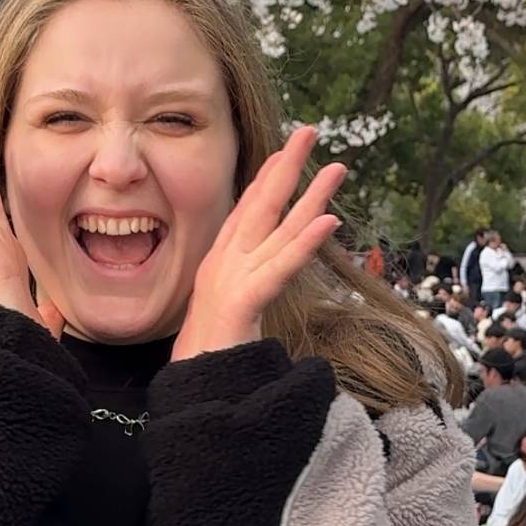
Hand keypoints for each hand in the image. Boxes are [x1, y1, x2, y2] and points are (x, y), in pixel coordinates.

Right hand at [170, 125, 345, 363]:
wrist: (187, 396)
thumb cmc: (206, 364)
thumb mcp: (227, 321)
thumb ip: (244, 297)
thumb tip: (260, 286)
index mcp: (220, 267)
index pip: (246, 213)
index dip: (267, 179)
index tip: (285, 151)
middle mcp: (224, 265)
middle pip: (260, 206)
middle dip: (286, 166)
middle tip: (309, 130)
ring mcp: (231, 281)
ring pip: (278, 229)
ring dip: (310, 195)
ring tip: (337, 167)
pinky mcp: (242, 302)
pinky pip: (280, 268)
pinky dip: (305, 243)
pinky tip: (330, 221)